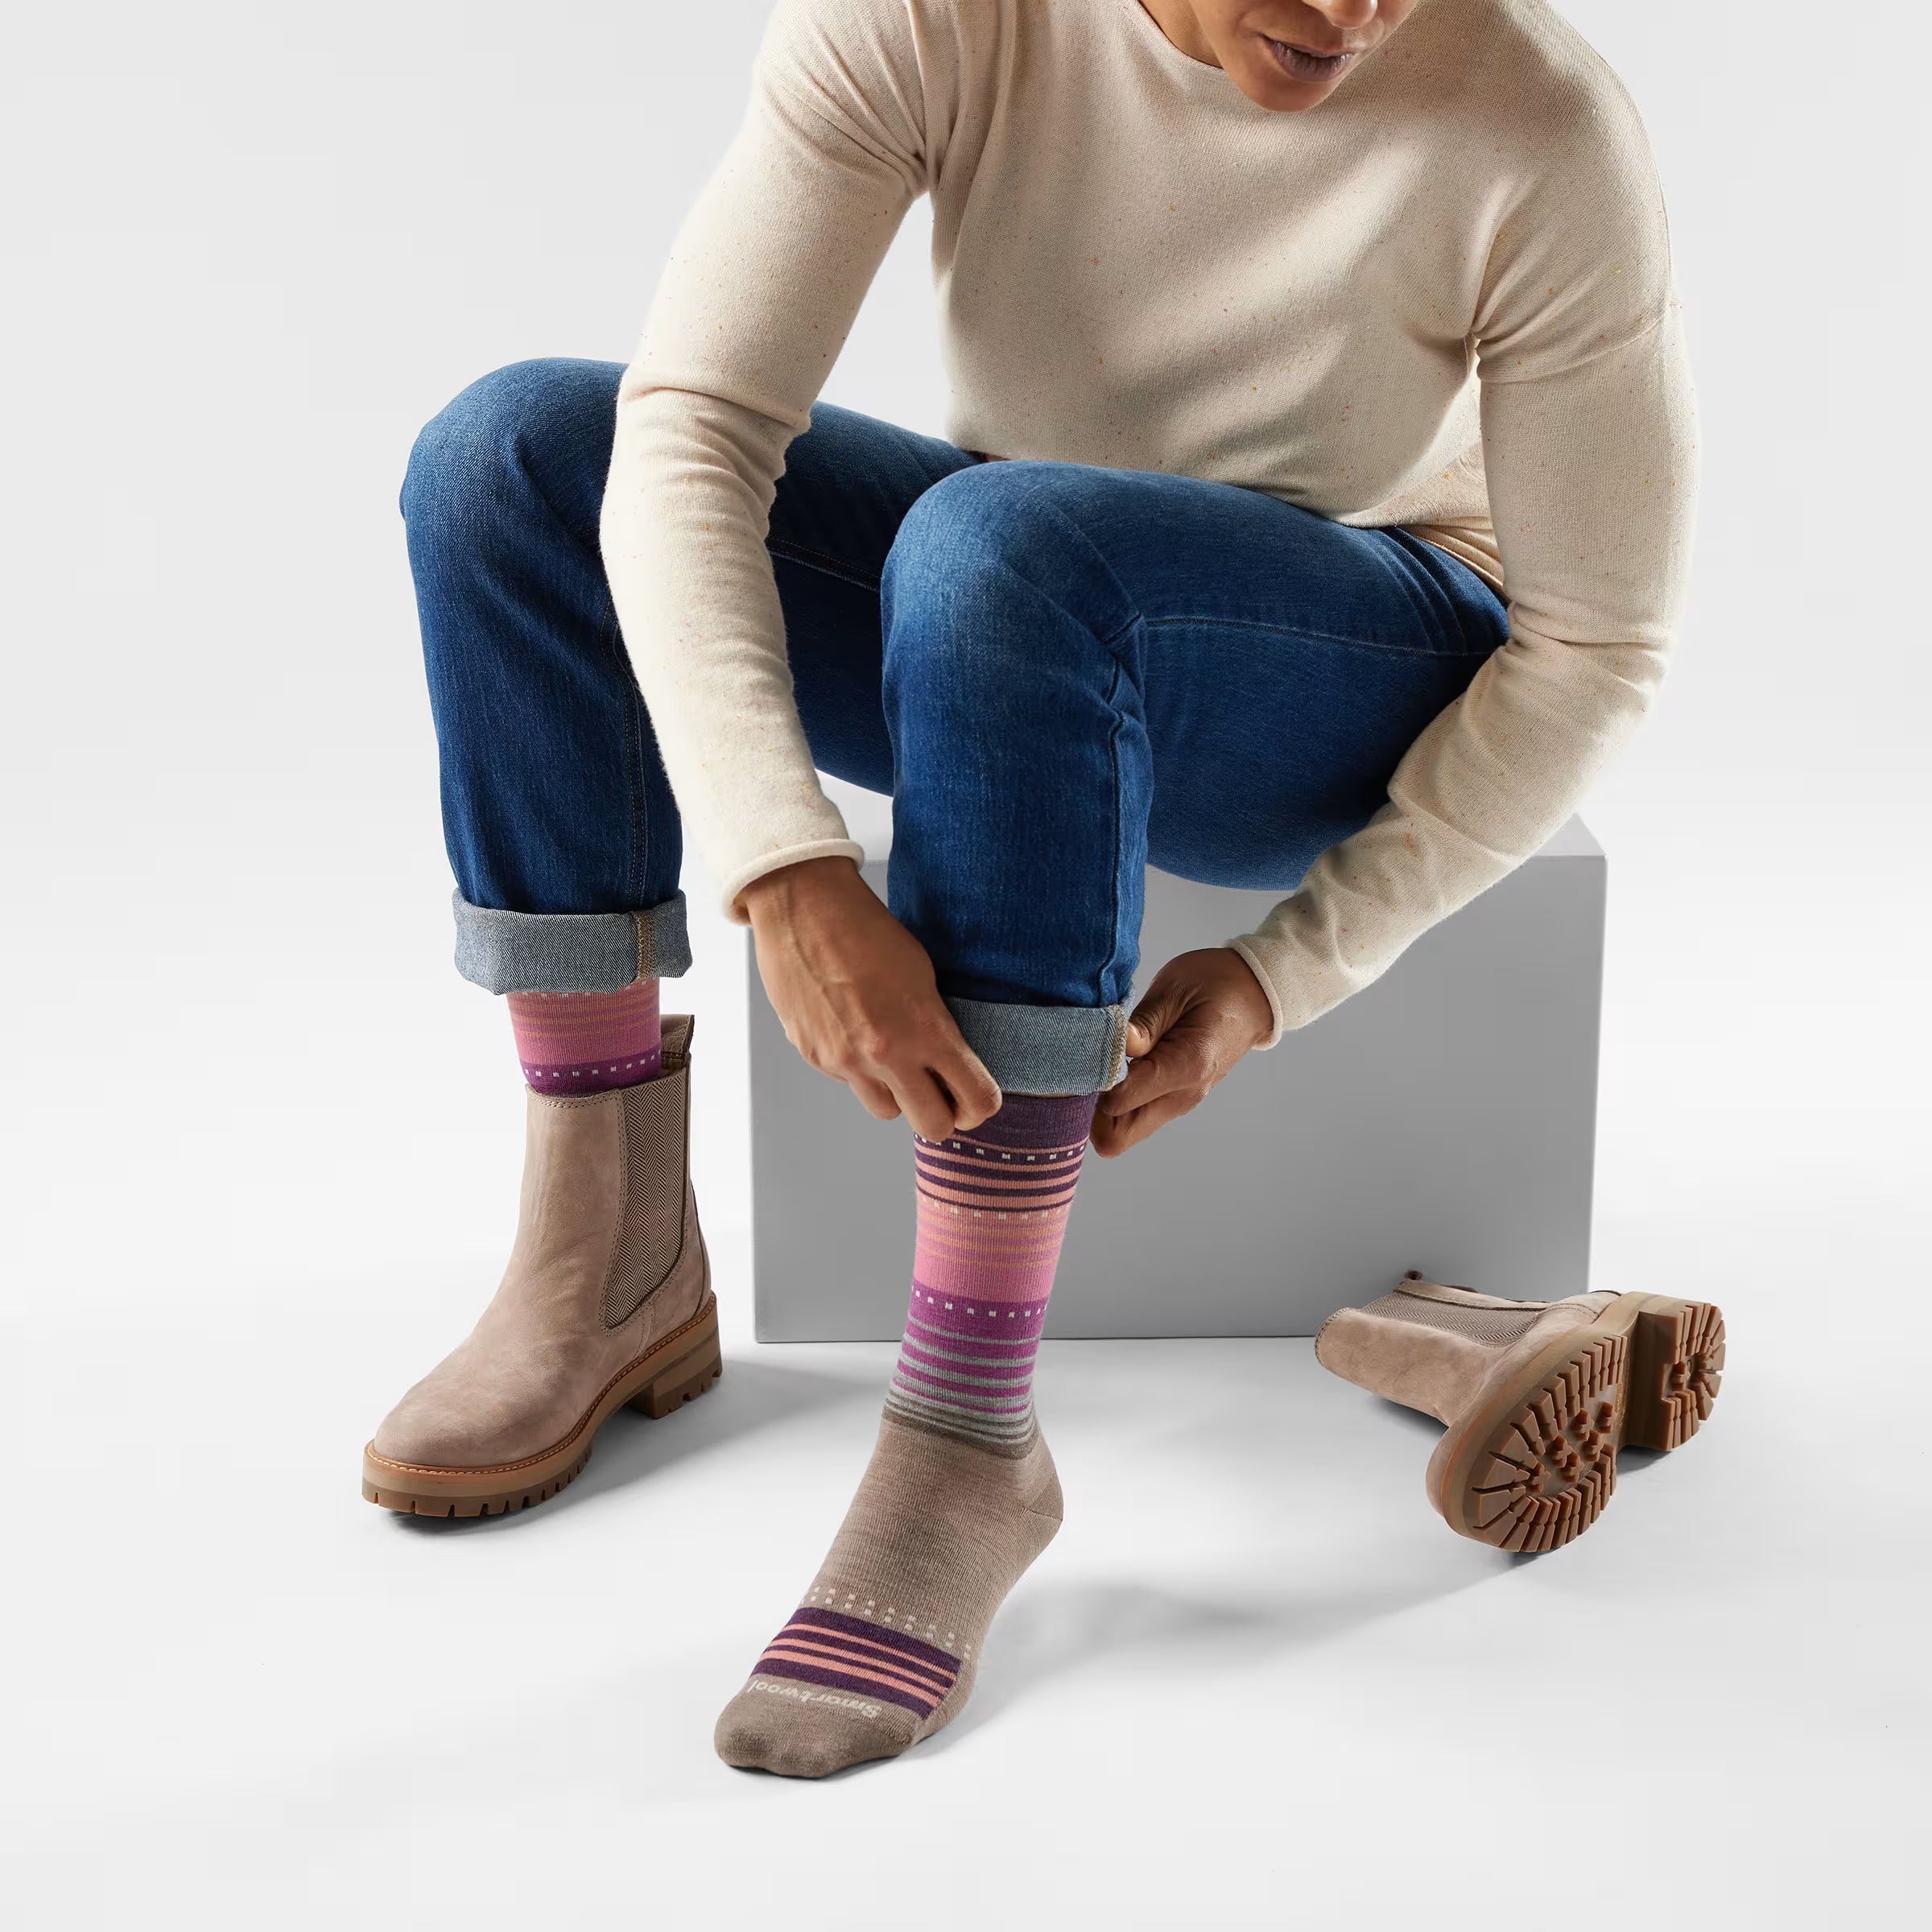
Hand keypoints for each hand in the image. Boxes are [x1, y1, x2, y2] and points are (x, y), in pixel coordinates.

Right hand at [740, 856, 1001, 1141]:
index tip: (976, 1095)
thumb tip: (948, 1064)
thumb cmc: (868, 930)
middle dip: (942, 1114)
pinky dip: (859, 1069)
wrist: (804, 908)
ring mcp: (846, 1061)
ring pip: (887, 1112)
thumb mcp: (923, 975)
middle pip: (933, 1127)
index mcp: (924, 1029)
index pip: (976, 1099)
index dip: (981, 1104)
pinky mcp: (814, 1057)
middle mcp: (886, 1055)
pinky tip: (855, 1031)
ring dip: (897, 1095)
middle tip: (940, 1092)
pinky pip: (849, 1084)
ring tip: (894, 1058)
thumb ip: (936, 1026)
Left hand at [1090, 948, 1273, 1157]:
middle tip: (1085, 1067)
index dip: (1091, 1081)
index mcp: (1184, 1067)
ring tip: (1101, 1062)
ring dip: (1102, 1107)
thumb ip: (1140, 1024)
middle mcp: (1181, 1096)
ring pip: (1122, 1132)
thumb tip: (1109, 1048)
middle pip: (1115, 1138)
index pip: (1116, 1102)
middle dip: (1089, 1110)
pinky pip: (1135, 1116)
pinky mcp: (1175, 1100)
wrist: (1255, 994)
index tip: (1085, 1054)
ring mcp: (1179, 1103)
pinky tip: (1117, 1066)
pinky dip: (1118, 1102)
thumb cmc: (1216, 984)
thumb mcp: (1174, 990)